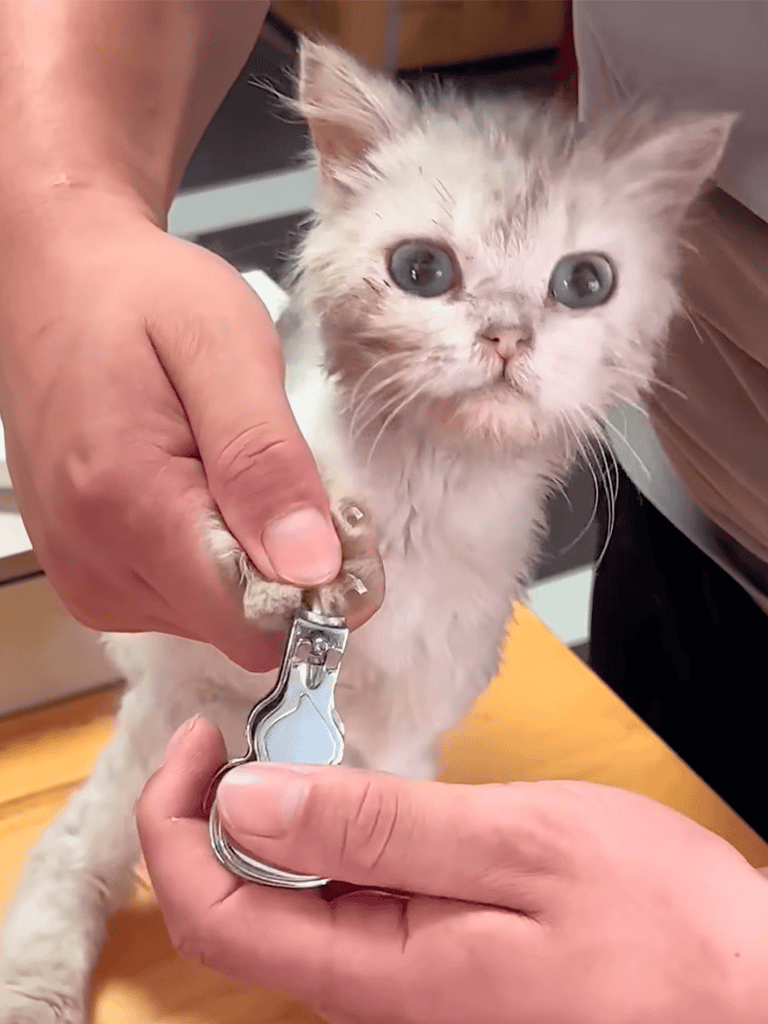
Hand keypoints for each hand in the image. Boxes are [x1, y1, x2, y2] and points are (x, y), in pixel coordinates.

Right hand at [0, 190, 342, 669]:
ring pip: (215, 619)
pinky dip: (215, 556)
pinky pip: (182, 599)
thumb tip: (311, 566)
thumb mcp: (224, 349)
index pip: (252, 626)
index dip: (316, 592)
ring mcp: (87, 575)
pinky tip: (205, 490)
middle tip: (284, 474)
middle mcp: (96, 563)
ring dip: (250, 558)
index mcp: (128, 506)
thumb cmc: (140, 298)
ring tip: (232, 468)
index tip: (338, 528)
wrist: (57, 281)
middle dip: (286, 567)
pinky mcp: (91, 573)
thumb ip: (266, 461)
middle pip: (238, 627)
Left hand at [137, 717, 767, 1023]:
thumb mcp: (517, 847)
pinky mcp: (426, 953)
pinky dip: (328, 832)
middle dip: (221, 808)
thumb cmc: (656, 927)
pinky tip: (358, 790)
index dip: (177, 825)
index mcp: (381, 974)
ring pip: (288, 898)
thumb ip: (376, 828)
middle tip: (256, 723)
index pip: (216, 916)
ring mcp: (398, 976)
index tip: (199, 742)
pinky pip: (343, 896)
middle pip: (240, 906)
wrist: (738, 988)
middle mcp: (373, 991)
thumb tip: (250, 801)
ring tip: (307, 743)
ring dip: (277, 815)